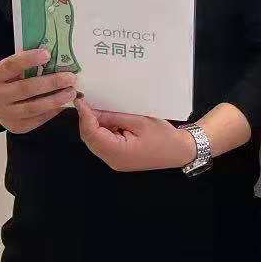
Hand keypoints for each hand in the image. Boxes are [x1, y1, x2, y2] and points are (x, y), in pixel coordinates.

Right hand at [0, 49, 76, 132]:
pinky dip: (52, 112)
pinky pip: (37, 119)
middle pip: (25, 89)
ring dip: (55, 100)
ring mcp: (5, 114)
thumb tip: (53, 56)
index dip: (28, 59)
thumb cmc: (5, 81)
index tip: (47, 54)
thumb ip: (23, 65)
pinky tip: (64, 104)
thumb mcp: (6, 71)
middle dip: (51, 83)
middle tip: (70, 78)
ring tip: (71, 92)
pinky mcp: (16, 126)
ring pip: (33, 108)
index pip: (10, 66)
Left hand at [75, 97, 196, 172]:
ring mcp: (115, 161)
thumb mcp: (139, 121)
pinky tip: (108, 119)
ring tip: (97, 108)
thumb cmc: (164, 136)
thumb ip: (114, 116)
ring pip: (95, 142)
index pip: (91, 134)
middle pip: (90, 139)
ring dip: (94, 126)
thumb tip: (94, 110)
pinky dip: (102, 131)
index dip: (84, 116)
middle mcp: (112, 160)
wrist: (179, 151)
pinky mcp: (119, 158)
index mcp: (118, 153)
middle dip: (87, 120)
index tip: (80, 100)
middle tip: (87, 102)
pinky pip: (104, 144)